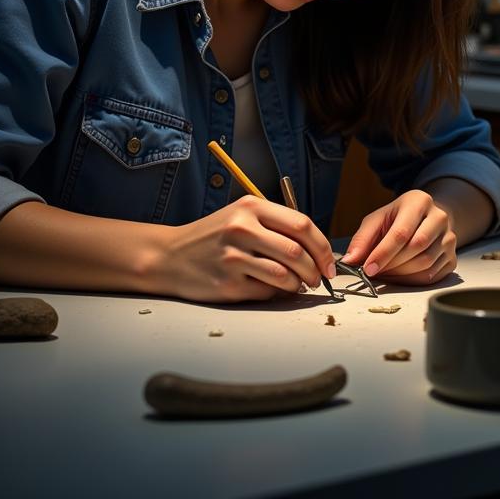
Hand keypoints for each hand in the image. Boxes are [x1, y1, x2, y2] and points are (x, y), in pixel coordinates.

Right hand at [155, 195, 336, 302]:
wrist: (170, 256)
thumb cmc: (213, 236)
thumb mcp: (242, 216)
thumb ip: (276, 226)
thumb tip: (316, 250)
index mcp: (251, 206)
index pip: (302, 225)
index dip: (322, 246)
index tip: (329, 262)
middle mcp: (242, 228)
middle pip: (297, 251)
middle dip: (316, 269)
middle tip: (319, 278)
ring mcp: (234, 256)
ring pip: (285, 275)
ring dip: (300, 284)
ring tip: (299, 285)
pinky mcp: (227, 283)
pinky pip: (266, 291)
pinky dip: (278, 293)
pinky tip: (275, 289)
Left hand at [342, 189, 456, 285]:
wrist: (425, 220)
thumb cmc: (398, 219)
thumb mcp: (377, 220)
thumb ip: (362, 238)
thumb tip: (350, 260)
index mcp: (419, 201)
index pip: (401, 232)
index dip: (383, 253)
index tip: (368, 269)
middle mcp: (439, 217)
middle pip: (416, 247)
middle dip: (392, 264)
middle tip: (375, 272)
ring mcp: (450, 238)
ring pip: (426, 263)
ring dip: (401, 275)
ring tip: (385, 273)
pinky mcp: (453, 257)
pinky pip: (433, 276)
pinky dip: (412, 281)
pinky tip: (400, 276)